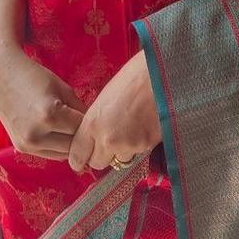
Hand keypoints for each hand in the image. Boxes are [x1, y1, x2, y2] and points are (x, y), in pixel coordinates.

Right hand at [0, 47, 86, 160]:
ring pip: (62, 155)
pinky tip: (58, 131)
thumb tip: (95, 127)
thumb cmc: (34, 76)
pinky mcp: (21, 147)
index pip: (81, 130)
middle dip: (81, 136)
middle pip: (73, 146)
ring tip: (71, 128)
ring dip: (69, 144)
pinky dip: (56, 146)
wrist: (2, 74)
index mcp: (50, 115)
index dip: (90, 124)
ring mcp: (27, 144)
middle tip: (84, 125)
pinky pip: (48, 154)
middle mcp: (37, 134)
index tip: (95, 119)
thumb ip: (79, 109)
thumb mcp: (62, 88)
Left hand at [68, 50, 161, 173]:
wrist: (161, 75)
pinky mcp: (148, 147)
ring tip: (132, 128)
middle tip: (111, 139)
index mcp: (93, 123)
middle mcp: (108, 139)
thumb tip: (93, 138)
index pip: (77, 156)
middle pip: (98, 163)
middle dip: (102, 154)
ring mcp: (129, 146)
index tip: (85, 152)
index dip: (81, 155)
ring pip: (120, 160)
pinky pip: (137, 154)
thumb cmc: (133, 77)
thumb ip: (96, 122)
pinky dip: (139, 146)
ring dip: (123, 150)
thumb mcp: (105, 97)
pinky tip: (144, 127)